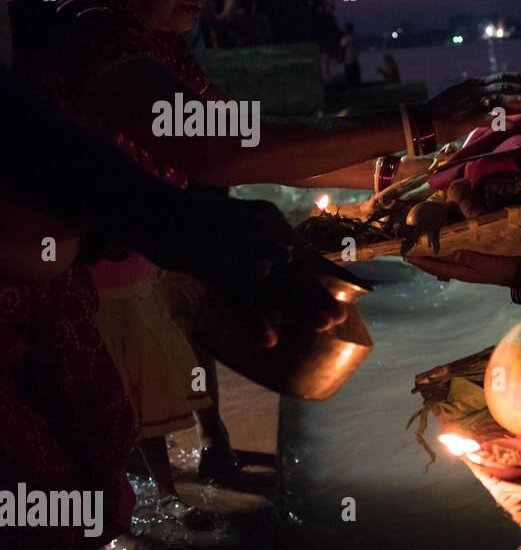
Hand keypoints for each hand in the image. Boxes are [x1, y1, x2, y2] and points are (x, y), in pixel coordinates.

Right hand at [153, 196, 345, 346]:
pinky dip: (253, 320)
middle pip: (292, 271)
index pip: (299, 255)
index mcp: (268, 217)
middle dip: (315, 296)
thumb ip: (260, 246)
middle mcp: (259, 229)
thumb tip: (285, 271)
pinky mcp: (213, 264)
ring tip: (323, 326)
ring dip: (298, 307)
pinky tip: (270, 339)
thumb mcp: (236, 225)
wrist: (151, 210)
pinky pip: (238, 297)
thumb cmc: (196, 223)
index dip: (316, 280)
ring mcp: (237, 247)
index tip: (337, 299)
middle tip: (338, 319)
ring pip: (273, 284)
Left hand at [406, 250, 520, 289]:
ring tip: (419, 245)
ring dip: (431, 254)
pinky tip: (442, 243)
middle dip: (421, 257)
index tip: (404, 254)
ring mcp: (467, 266)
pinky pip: (452, 256)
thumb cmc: (505, 267)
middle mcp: (460, 269)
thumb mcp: (488, 262)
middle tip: (407, 247)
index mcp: (461, 271)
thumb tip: (452, 252)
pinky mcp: (473, 259)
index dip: (419, 260)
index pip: (434, 266)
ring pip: (443, 260)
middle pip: (435, 265)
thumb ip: (470, 257)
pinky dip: (444, 250)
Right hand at [426, 72, 520, 136]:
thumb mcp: (461, 98)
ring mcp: (470, 104)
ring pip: (500, 99)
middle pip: (505, 87)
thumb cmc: (441, 113)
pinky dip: (500, 120)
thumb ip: (479, 98)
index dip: (519, 77)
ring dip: (520, 101)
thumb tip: (496, 103)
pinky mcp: (465, 119)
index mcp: (474, 85)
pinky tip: (512, 124)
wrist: (421, 121)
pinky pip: (485, 119)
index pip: (500, 78)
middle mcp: (475, 91)